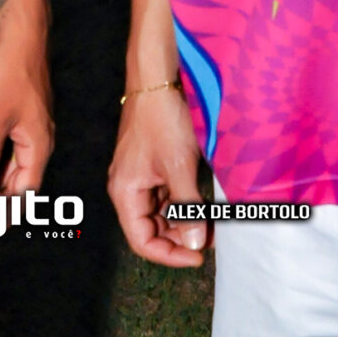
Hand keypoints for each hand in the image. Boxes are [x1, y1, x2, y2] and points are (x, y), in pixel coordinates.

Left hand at [0, 21, 53, 238]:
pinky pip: (9, 152)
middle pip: (20, 185)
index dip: (3, 214)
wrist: (20, 34)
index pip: (23, 193)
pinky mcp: (20, 116)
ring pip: (14, 168)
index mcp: (38, 145)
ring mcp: (30, 128)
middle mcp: (38, 141)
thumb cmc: (9, 73)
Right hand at [107, 84, 208, 268]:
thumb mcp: (179, 166)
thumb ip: (186, 207)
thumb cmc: (163, 118)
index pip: (142, 240)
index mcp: (125, 192)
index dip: (169, 254)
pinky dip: (185, 203)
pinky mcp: (154, 166)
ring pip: (161, 213)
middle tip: (210, 238)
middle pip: (151, 229)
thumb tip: (194, 242)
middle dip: (180, 237)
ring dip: (185, 220)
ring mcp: (141, 176)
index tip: (197, 256)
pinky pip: (167, 195)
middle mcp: (129, 188)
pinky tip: (205, 203)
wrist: (159, 80)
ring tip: (212, 222)